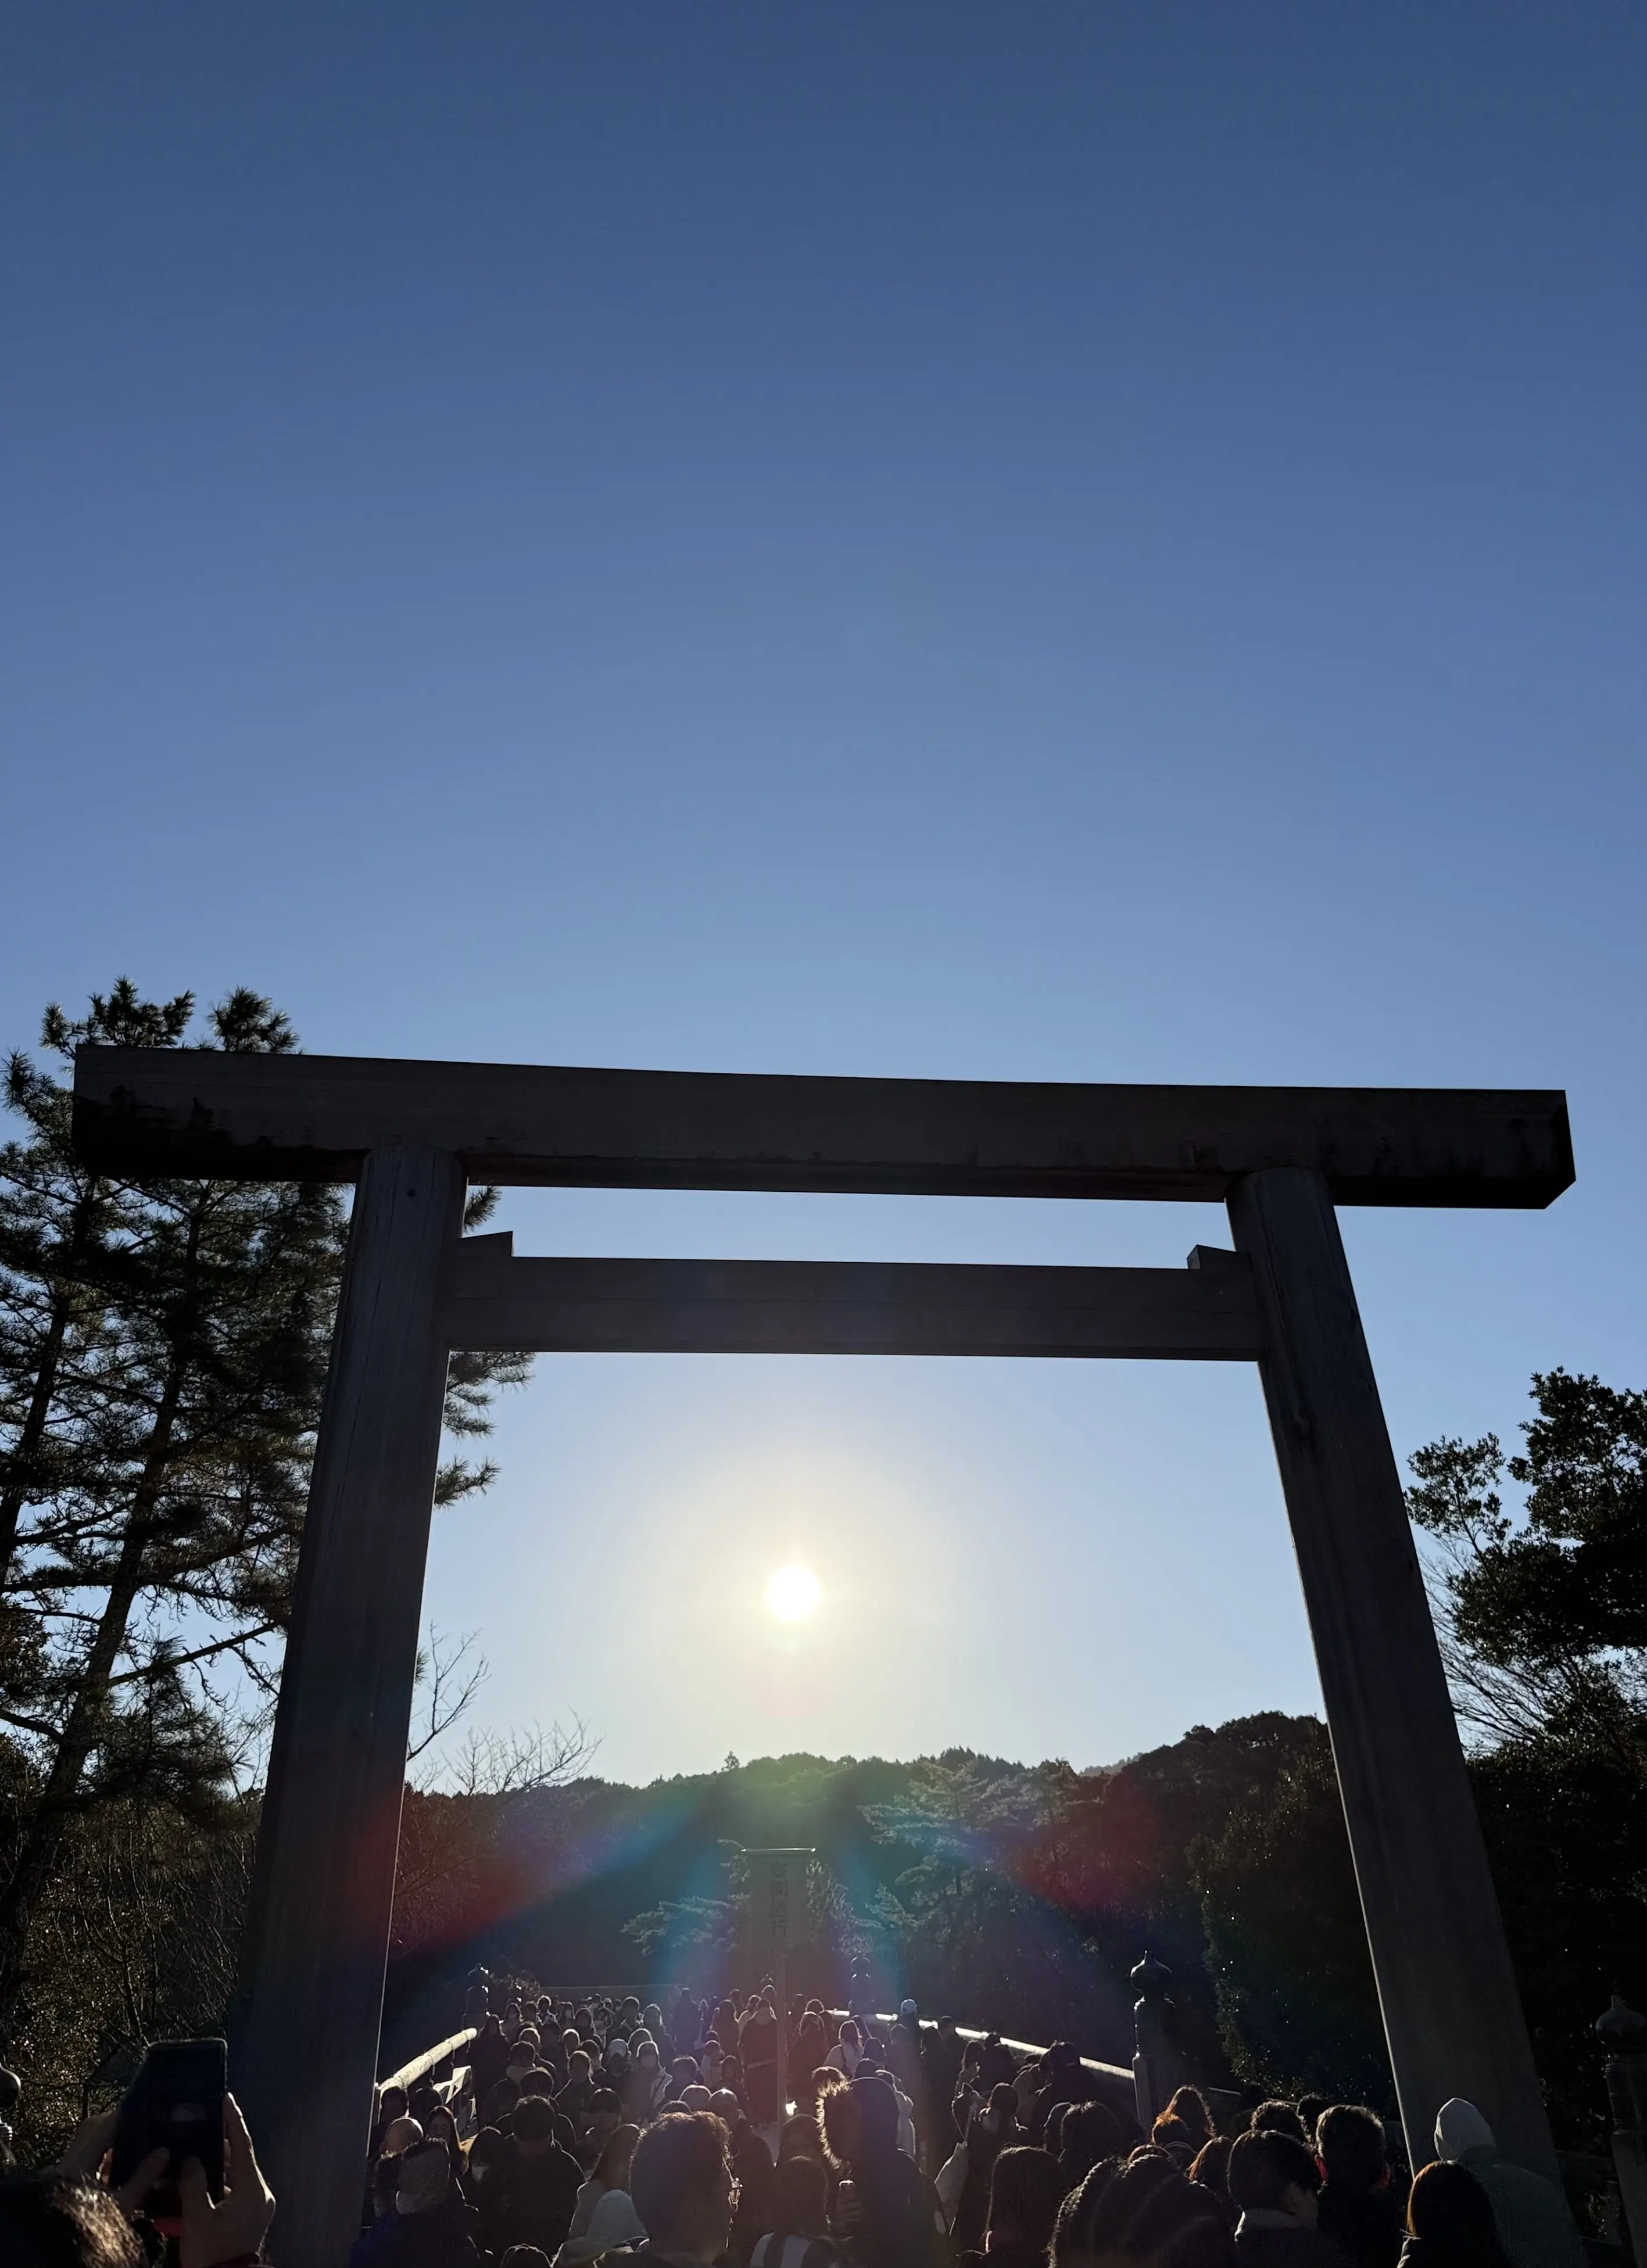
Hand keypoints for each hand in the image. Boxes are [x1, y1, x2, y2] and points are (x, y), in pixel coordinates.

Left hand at [56, 2105, 168, 2215]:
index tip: (146, 2107)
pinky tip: (117, 2164)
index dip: (125, 2114)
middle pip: (92, 2129)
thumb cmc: (89, 2222)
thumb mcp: (121, 2204)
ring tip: (133, 2142)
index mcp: (81, 2160)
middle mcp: (71, 2160)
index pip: (103, 2125)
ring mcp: (66, 2170)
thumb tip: (164, 2151)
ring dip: (108, 2139)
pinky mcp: (65, 2181)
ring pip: (87, 2142)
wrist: (58, 2246)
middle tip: (140, 2124)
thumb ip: (142, 2177)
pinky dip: (101, 2154)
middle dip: (116, 2123)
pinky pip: (85, 2156)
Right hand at [176, 2093, 274, 2267]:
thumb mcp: (197, 2220)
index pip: (243, 2147)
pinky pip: (236, 2190)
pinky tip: (200, 2179)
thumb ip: (193, 2185)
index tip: (226, 2099)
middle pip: (241, 2160)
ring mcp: (257, 2207)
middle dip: (222, 2143)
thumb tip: (192, 2160)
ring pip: (237, 2176)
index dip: (233, 2121)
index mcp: (253, 2190)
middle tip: (204, 2123)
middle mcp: (261, 2194)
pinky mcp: (251, 2217)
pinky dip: (220, 2182)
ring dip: (219, 2164)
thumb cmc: (212, 2254)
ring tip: (197, 2149)